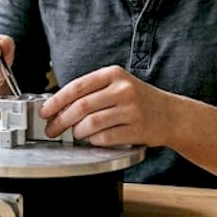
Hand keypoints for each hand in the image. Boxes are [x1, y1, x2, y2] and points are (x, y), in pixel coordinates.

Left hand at [40, 66, 174, 146]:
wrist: (171, 114)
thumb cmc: (138, 100)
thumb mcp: (117, 85)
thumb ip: (91, 92)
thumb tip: (58, 106)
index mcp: (113, 74)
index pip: (77, 87)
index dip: (57, 101)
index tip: (45, 111)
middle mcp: (123, 89)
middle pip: (81, 107)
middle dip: (60, 121)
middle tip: (52, 130)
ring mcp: (131, 109)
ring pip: (91, 124)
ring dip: (77, 132)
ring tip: (75, 135)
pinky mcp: (137, 129)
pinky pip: (105, 138)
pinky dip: (93, 141)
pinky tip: (93, 140)